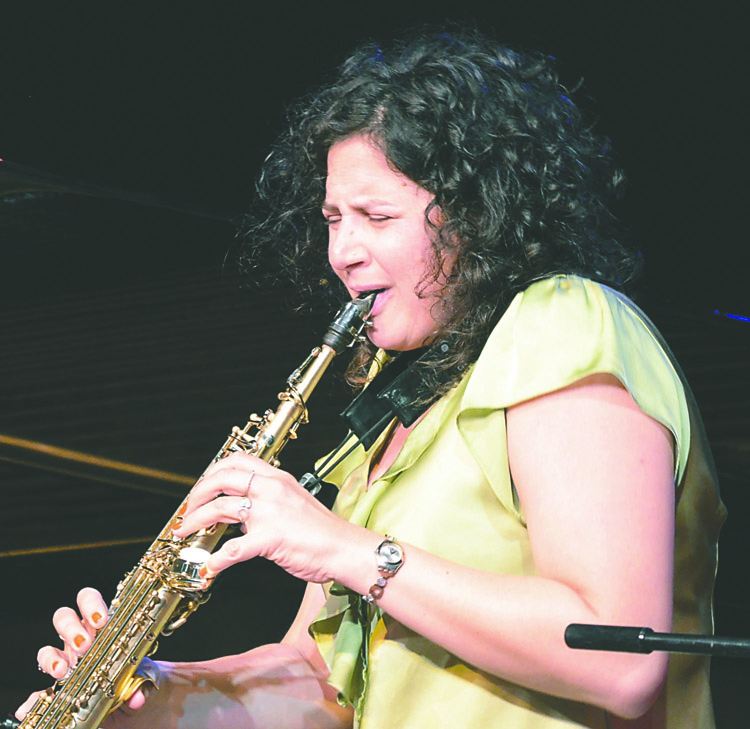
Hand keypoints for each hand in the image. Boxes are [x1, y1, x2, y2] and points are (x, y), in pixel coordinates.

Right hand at [15, 588, 153, 721]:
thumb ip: (142, 682)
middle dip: (71, 629)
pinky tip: (37, 701)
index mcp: (104, 626)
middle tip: (84, 646)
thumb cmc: (137, 675)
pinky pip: (40, 687)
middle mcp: (82, 638)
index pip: (90, 601)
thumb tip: (138, 697)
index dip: (91, 605)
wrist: (131, 700)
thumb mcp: (144, 675)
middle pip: (64, 617)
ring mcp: (67, 660)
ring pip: (47, 648)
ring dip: (51, 657)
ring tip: (63, 671)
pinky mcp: (57, 685)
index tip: (101, 620)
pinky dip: (36, 694)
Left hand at [172, 452, 357, 583]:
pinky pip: (233, 548)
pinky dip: (216, 559)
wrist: (344, 548)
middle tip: (187, 509)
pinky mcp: (269, 538)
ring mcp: (269, 512)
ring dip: (196, 521)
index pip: (238, 460)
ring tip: (185, 533)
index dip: (213, 471)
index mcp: (278, 478)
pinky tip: (209, 566)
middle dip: (197, 493)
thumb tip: (242, 512)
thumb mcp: (294, 502)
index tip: (203, 486)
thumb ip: (268, 501)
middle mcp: (272, 489)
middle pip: (222, 478)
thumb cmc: (323, 531)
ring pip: (220, 508)